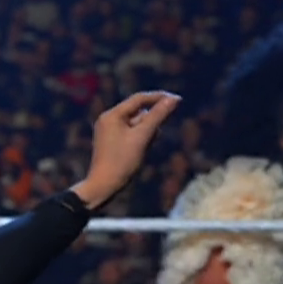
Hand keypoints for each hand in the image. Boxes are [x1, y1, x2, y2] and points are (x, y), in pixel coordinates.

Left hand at [73, 91, 179, 208]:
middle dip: (151, 124)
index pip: (139, 99)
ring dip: (147, 134)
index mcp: (112, 115)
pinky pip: (133, 134)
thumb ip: (158, 115)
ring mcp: (110, 131)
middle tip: (149, 141)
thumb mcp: (143, 136)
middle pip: (140, 113)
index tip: (178, 100)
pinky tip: (138, 153)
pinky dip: (141, 140)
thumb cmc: (122, 161)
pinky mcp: (113, 141)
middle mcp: (108, 120)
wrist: (104, 185)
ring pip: (139, 125)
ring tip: (141, 150)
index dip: (159, 98)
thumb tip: (174, 99)